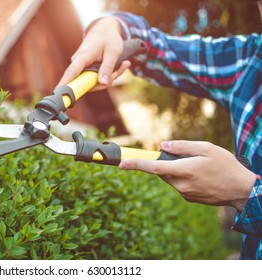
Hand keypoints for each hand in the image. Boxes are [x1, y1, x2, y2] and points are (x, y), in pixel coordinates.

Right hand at [59, 17, 130, 90]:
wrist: (104, 29)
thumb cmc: (109, 38)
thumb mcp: (113, 51)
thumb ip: (108, 68)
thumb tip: (103, 84)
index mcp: (84, 56)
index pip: (72, 72)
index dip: (65, 83)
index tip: (58, 93)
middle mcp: (79, 63)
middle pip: (88, 82)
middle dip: (107, 80)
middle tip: (123, 66)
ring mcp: (81, 67)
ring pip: (94, 82)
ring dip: (110, 77)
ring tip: (123, 64)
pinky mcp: (85, 70)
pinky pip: (96, 79)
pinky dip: (108, 75)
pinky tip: (120, 65)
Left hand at [119, 141, 256, 211]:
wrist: (241, 190)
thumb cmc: (226, 166)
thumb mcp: (207, 148)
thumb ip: (183, 146)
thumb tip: (162, 146)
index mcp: (184, 170)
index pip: (154, 167)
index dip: (136, 165)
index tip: (121, 164)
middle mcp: (181, 184)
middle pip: (161, 171)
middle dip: (165, 161)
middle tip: (182, 156)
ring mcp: (184, 193)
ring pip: (169, 177)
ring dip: (174, 169)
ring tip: (196, 166)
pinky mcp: (188, 198)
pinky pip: (177, 184)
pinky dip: (182, 177)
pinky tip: (199, 176)